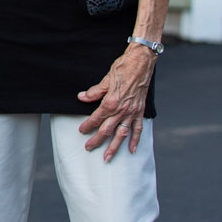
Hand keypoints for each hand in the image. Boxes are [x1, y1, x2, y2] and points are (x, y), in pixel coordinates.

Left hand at [77, 46, 155, 160]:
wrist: (140, 64)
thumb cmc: (122, 68)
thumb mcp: (105, 79)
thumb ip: (94, 92)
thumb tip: (82, 97)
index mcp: (110, 102)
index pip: (96, 118)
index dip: (88, 125)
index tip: (81, 131)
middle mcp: (122, 110)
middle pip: (107, 130)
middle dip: (97, 140)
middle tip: (89, 148)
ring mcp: (132, 112)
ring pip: (122, 134)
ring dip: (115, 147)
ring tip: (108, 157)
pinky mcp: (140, 111)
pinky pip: (138, 129)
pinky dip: (135, 140)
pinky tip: (132, 149)